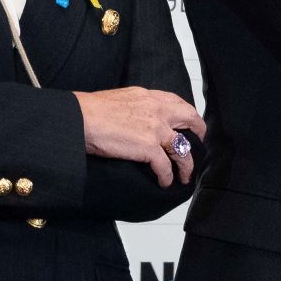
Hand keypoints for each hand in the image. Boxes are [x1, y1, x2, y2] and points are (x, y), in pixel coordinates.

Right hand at [73, 87, 206, 186]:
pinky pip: (165, 166)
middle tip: (199, 144)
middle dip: (199, 132)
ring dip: (187, 165)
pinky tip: (164, 182)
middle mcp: (158, 110)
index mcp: (149, 97)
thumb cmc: (91, 110)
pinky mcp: (148, 147)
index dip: (187, 113)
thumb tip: (137, 117)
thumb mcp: (121, 99)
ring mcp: (156, 129)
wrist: (80, 119)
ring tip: (185, 175)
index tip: (189, 123)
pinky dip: (167, 177)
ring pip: (183, 149)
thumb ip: (136, 106)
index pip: (177, 102)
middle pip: (190, 120)